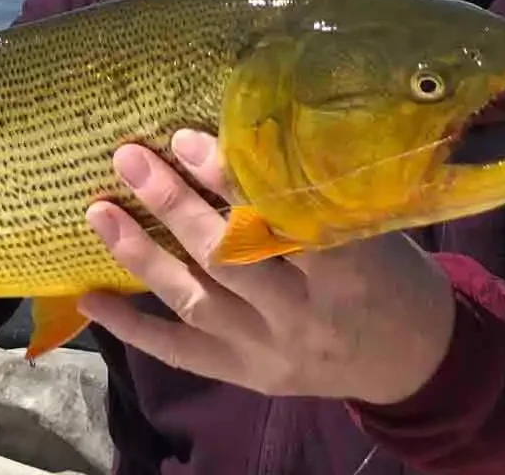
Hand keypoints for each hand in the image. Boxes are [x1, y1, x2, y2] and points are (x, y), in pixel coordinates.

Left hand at [80, 130, 456, 406]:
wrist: (415, 360)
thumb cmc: (390, 274)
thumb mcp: (371, 228)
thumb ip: (313, 195)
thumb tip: (238, 129)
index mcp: (347, 274)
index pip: (281, 222)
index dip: (231, 181)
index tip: (188, 139)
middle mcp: (303, 316)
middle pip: (228, 258)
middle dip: (173, 205)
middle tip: (129, 157)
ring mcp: (269, 351)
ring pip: (195, 300)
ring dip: (140, 255)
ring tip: (98, 211)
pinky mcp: (244, 375)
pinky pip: (178, 352)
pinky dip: (132, 326)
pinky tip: (89, 295)